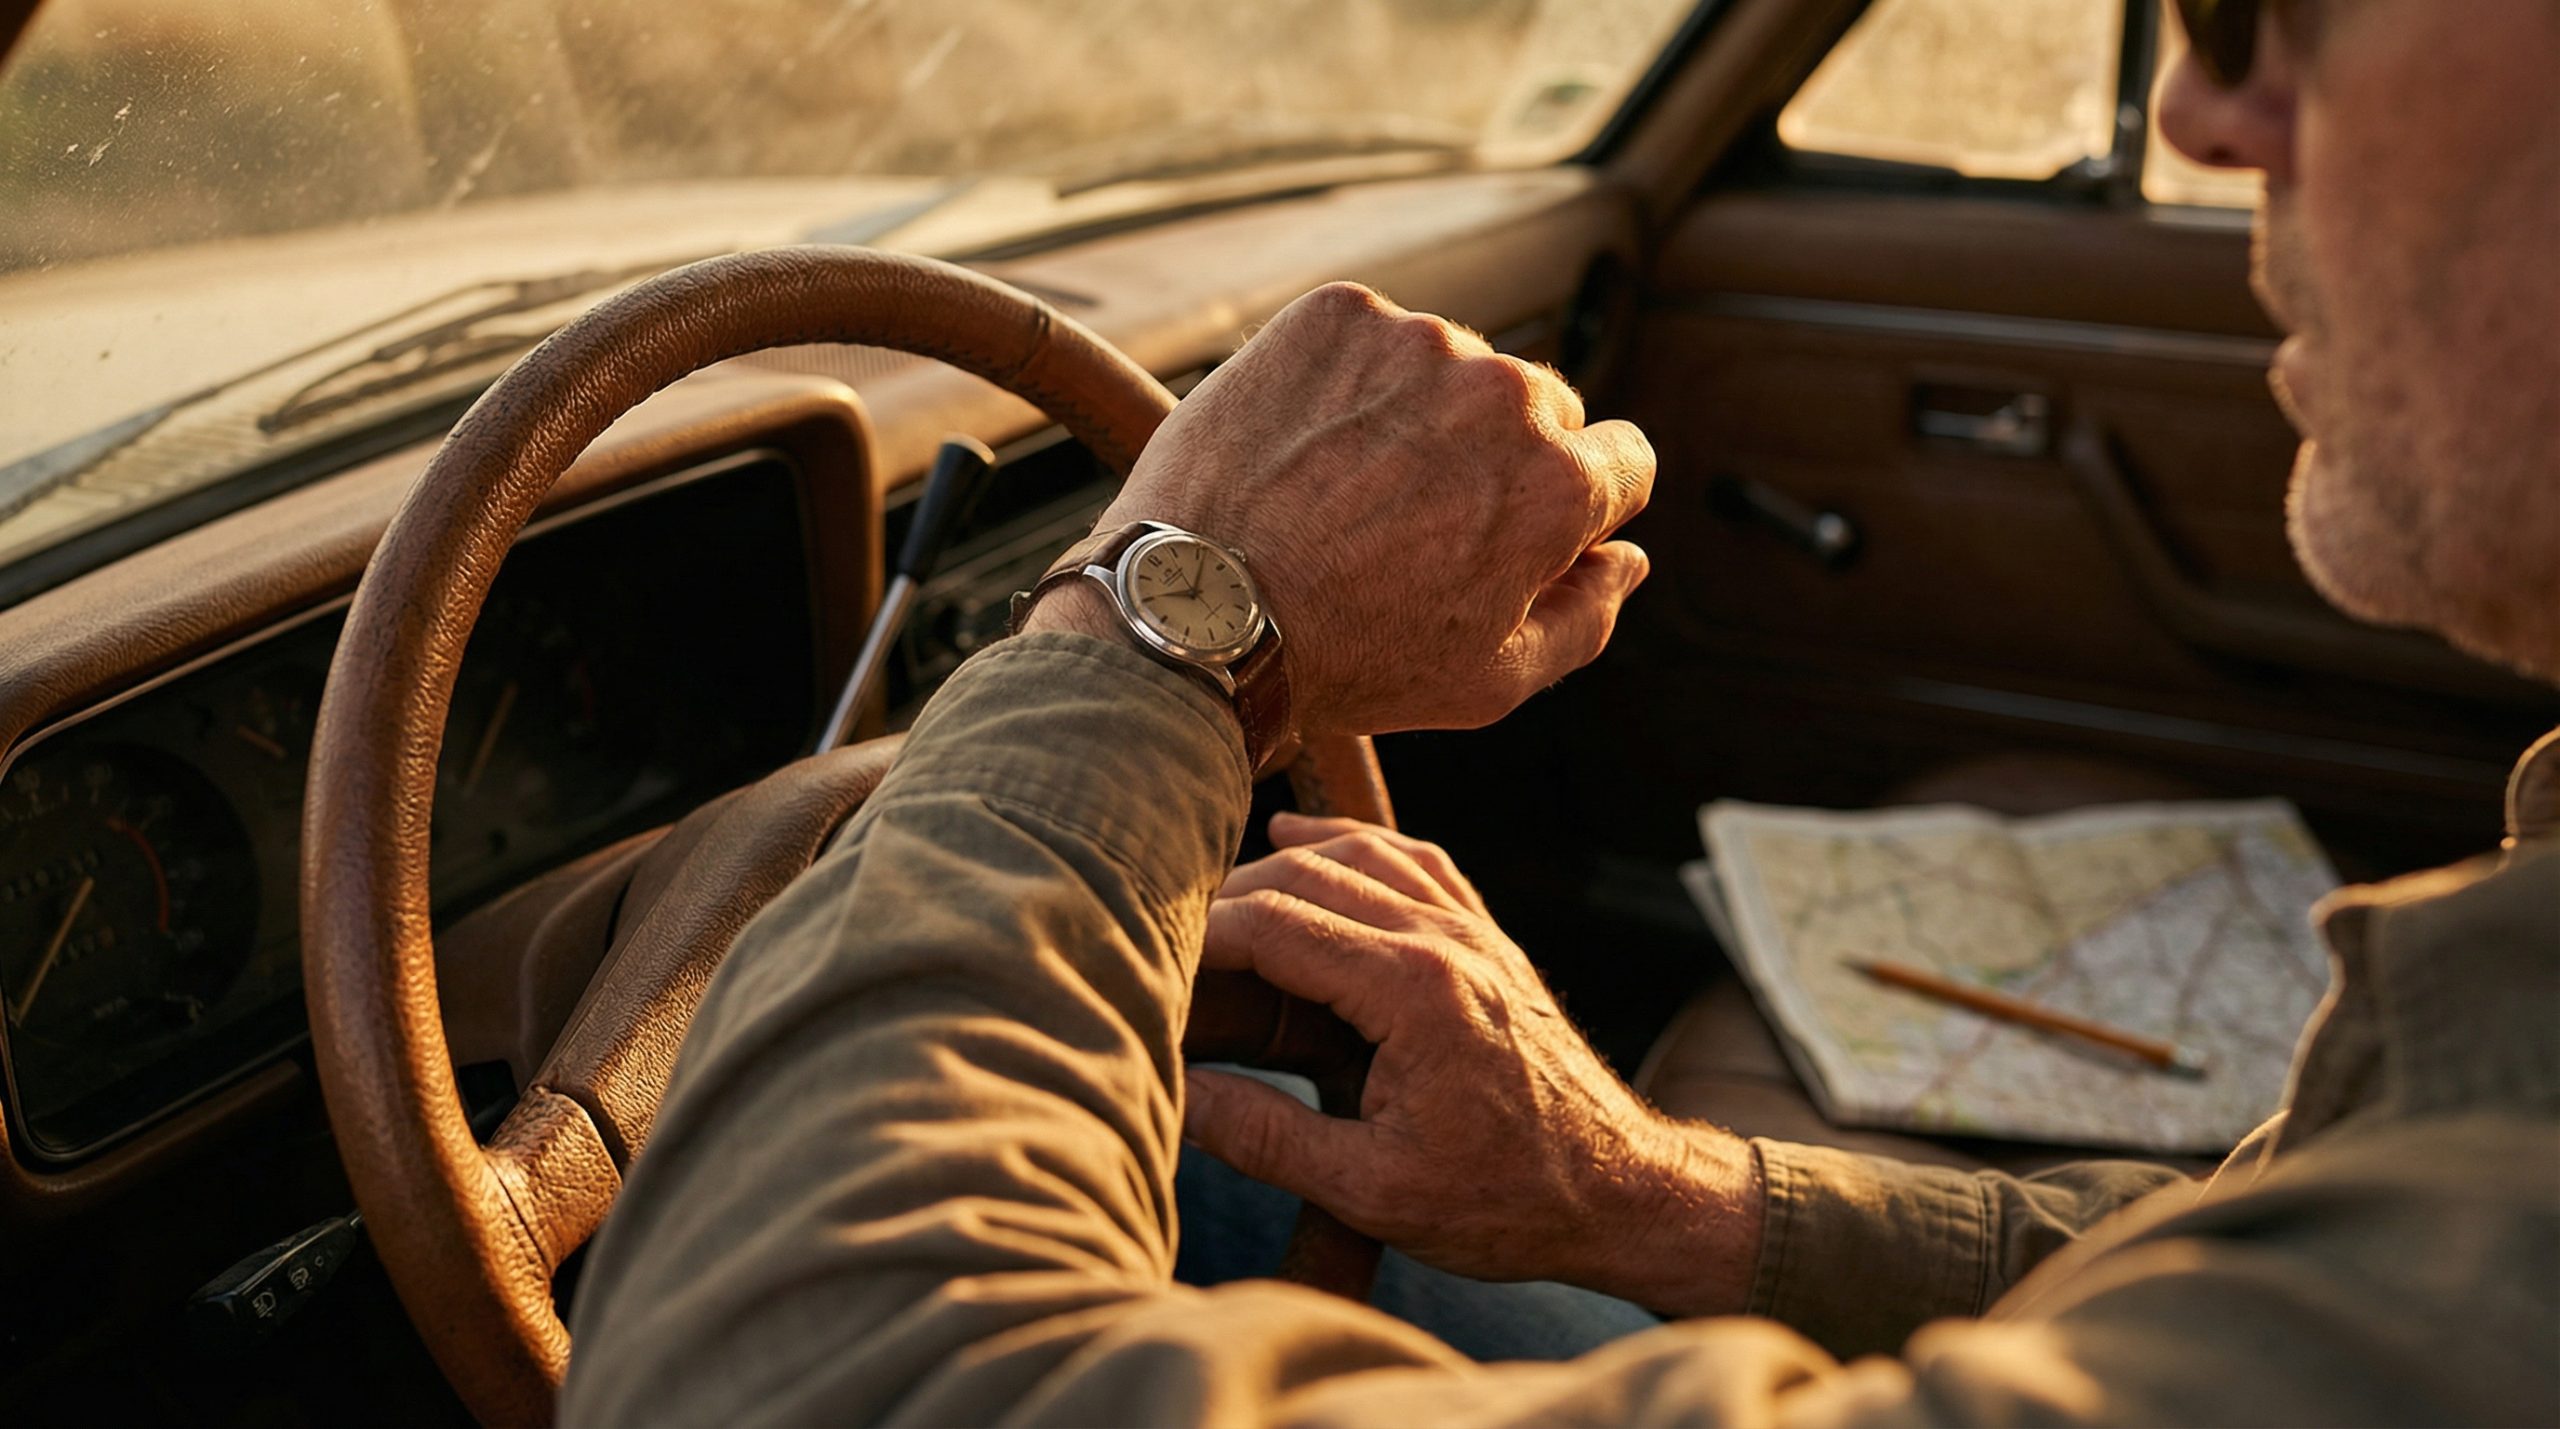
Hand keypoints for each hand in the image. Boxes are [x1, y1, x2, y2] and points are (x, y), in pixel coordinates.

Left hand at [1071, 282, 1655, 736]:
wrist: (1195, 613)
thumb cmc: (1345, 661)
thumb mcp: (1489, 680)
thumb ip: (1585, 616)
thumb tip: (1630, 561)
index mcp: (1557, 484)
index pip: (1623, 459)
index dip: (1575, 507)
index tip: (1512, 531)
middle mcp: (1502, 393)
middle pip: (1539, 408)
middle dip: (1496, 456)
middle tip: (1412, 522)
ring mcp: (1415, 341)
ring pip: (1451, 367)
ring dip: (1419, 412)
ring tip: (1345, 491)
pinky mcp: (1336, 313)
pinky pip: (1371, 337)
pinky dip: (1347, 380)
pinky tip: (1306, 448)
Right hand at [1180, 814, 1763, 1315]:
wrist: (1621, 1192)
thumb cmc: (1507, 1200)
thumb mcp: (1372, 1190)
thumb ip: (1266, 1138)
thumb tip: (1178, 1095)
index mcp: (1411, 989)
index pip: (1272, 924)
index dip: (1197, 939)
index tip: (1150, 968)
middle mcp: (1442, 938)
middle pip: (1303, 877)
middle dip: (1225, 902)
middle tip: (1169, 946)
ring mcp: (1470, 930)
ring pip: (1357, 852)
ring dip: (1282, 865)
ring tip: (1219, 900)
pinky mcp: (1486, 938)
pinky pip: (1412, 859)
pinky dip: (1352, 845)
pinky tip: (1309, 847)